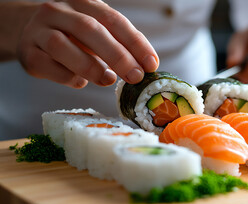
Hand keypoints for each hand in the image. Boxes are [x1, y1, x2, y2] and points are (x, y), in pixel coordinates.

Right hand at [17, 0, 158, 87]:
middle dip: (117, 55)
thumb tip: (146, 67)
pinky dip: (68, 76)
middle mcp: (58, 11)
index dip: (135, 42)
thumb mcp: (98, 33)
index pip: (113, 19)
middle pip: (89, 29)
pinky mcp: (27, 52)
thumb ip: (120, 45)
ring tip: (109, 80)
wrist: (32, 34)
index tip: (151, 64)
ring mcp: (38, 30)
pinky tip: (81, 82)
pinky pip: (47, 65)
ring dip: (90, 66)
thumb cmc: (75, 36)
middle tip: (135, 76)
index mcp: (83, 2)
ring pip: (62, 46)